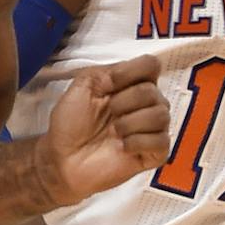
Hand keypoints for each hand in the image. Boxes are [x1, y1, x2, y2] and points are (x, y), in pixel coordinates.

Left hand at [42, 57, 170, 203]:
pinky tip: (122, 147)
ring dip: (131, 123)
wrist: (63, 158)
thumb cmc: (70, 124)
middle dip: (125, 102)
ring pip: (161, 115)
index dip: (131, 72)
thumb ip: (106, 71)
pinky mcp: (155, 152)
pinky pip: (162, 140)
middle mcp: (145, 104)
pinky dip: (138, 142)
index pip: (151, 65)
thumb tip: (128, 71)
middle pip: (153, 91)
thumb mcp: (82, 86)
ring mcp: (152, 128)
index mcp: (130, 84)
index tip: (110, 84)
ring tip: (114, 132)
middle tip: (109, 114)